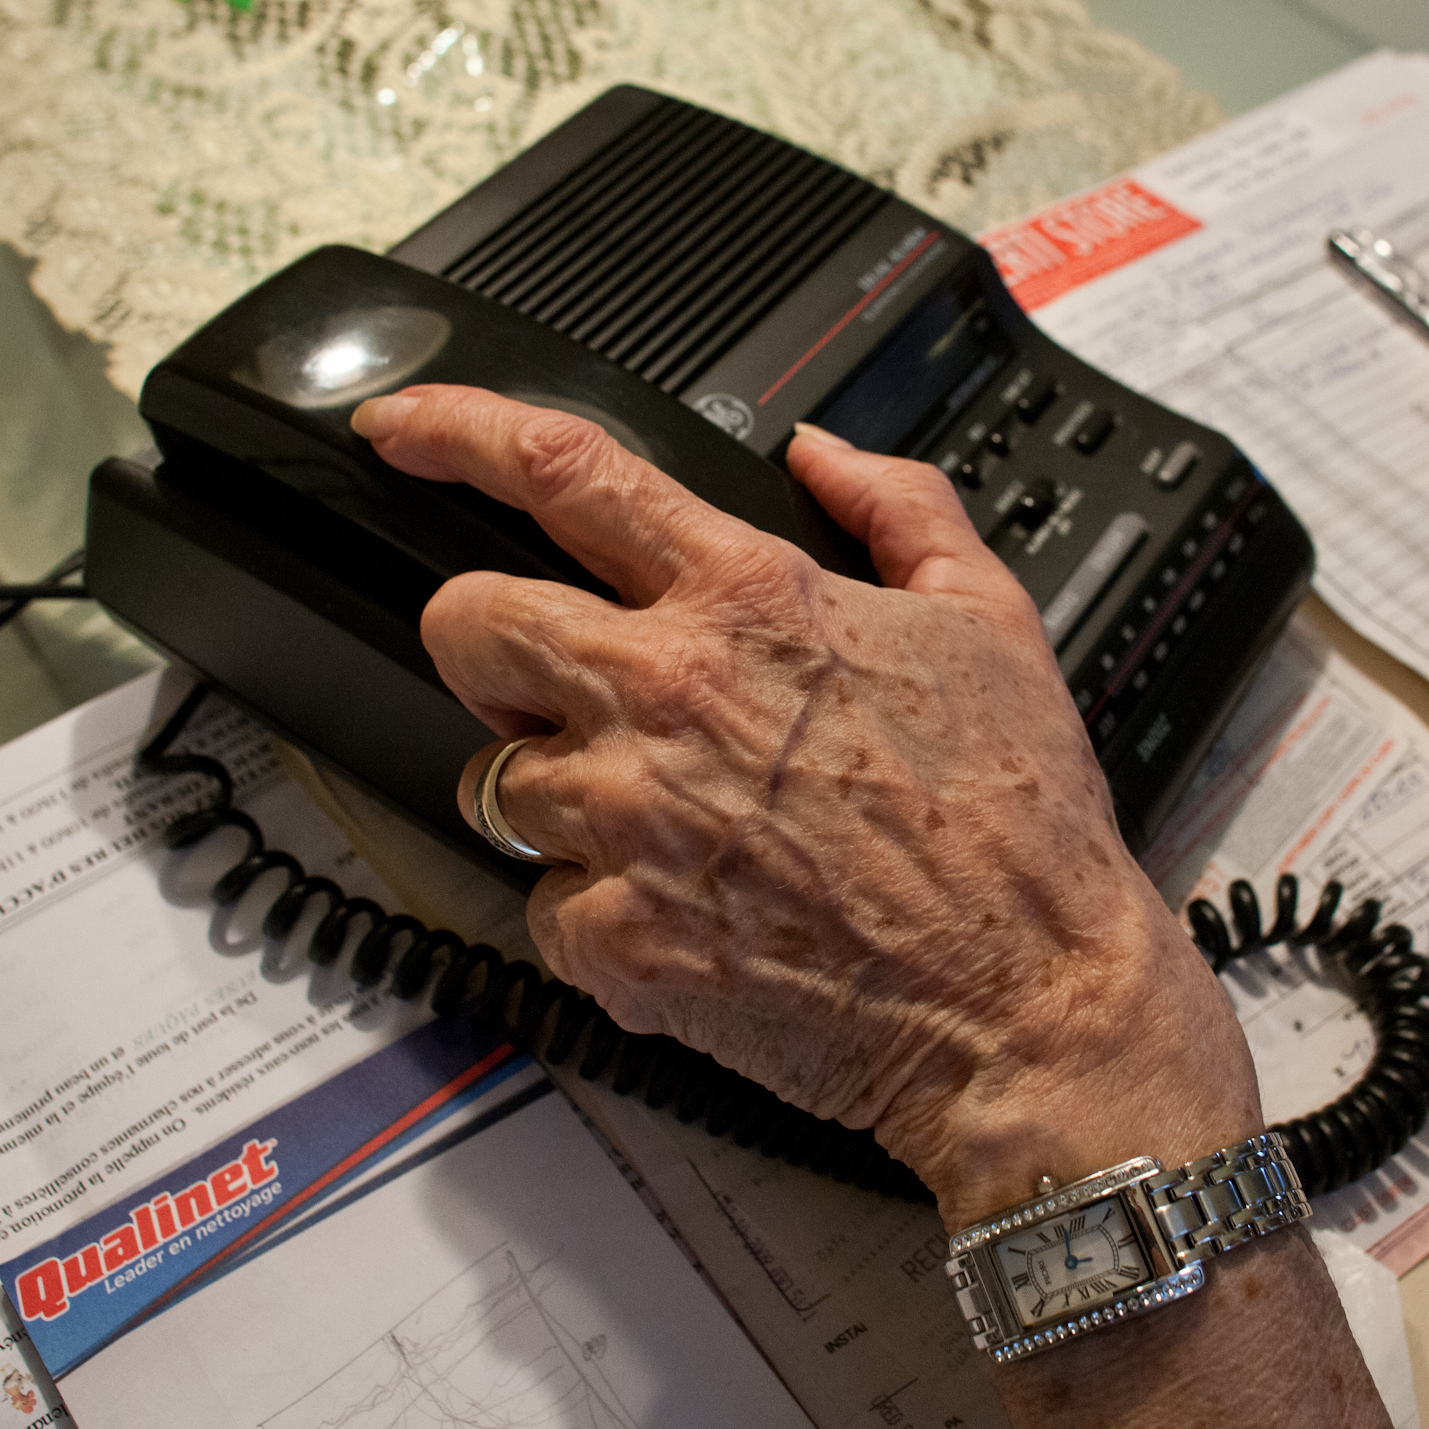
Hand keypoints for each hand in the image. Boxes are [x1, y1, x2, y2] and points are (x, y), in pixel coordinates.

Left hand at [347, 386, 1257, 1226]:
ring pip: (490, 778)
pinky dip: (597, 913)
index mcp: (750, 601)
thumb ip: (899, 506)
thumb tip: (822, 450)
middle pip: (467, 620)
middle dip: (483, 636)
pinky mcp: (614, 940)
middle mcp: (665, 695)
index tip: (400, 424)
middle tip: (548, 677)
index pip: (565, 472)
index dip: (457, 428)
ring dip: (555, 793)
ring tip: (665, 826)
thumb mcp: (994, 618)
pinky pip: (542, 908)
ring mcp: (627, 822)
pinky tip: (688, 914)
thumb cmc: (1015, 826)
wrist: (1028, 1003)